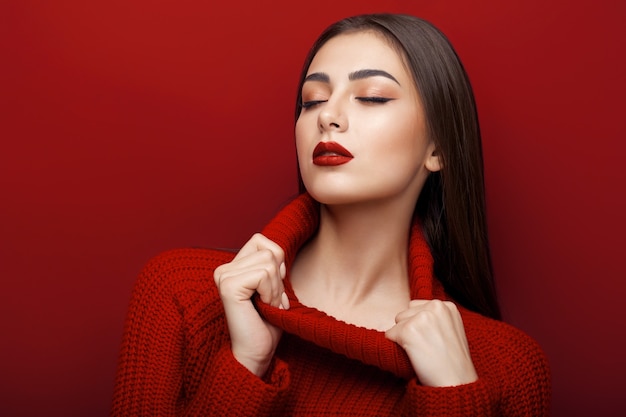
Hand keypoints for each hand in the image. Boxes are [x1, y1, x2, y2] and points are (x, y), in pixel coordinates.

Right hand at [213, 233, 289, 376]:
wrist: (256, 352)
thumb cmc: (267, 323)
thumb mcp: (275, 287)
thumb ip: (274, 266)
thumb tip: (277, 253)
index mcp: (233, 267)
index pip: (262, 241)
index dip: (277, 264)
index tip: (271, 290)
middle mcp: (224, 269)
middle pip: (270, 251)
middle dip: (279, 279)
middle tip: (270, 302)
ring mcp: (223, 276)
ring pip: (269, 262)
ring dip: (276, 289)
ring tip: (267, 306)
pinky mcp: (228, 286)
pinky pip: (263, 274)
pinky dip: (271, 293)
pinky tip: (262, 308)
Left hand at [385, 299, 476, 386]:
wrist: (457, 383)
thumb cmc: (453, 362)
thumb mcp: (452, 330)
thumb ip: (435, 318)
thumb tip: (410, 314)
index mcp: (447, 305)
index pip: (416, 307)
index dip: (419, 326)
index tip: (432, 340)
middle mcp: (435, 306)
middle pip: (405, 313)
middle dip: (411, 330)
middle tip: (428, 347)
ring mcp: (422, 317)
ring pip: (397, 323)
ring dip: (404, 338)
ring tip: (423, 351)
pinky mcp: (408, 330)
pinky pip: (389, 334)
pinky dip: (397, 346)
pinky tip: (415, 355)